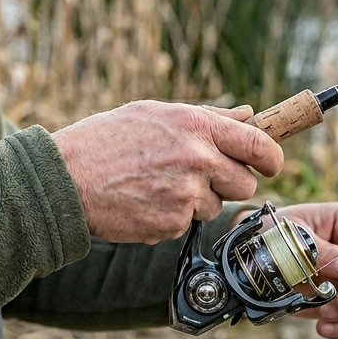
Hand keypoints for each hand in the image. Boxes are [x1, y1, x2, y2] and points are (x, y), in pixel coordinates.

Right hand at [52, 101, 282, 244]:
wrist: (65, 179)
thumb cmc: (105, 140)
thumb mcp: (156, 113)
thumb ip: (208, 117)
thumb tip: (249, 115)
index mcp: (196, 125)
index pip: (259, 144)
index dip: (272, 158)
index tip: (271, 164)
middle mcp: (197, 158)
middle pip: (245, 183)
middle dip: (229, 184)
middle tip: (201, 177)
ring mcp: (186, 193)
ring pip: (215, 206)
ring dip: (196, 201)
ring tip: (157, 185)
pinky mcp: (172, 223)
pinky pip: (188, 224)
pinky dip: (171, 218)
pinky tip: (144, 202)